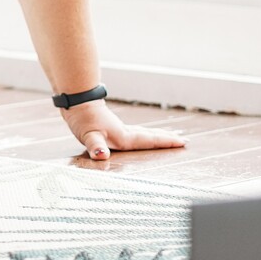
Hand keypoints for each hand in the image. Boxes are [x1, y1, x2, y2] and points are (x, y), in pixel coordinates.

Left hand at [59, 99, 186, 160]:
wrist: (76, 103)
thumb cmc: (82, 120)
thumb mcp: (89, 135)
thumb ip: (96, 147)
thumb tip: (101, 156)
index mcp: (123, 137)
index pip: (148, 140)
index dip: (165, 142)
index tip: (182, 143)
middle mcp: (125, 132)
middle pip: (150, 136)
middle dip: (166, 139)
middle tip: (184, 141)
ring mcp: (120, 129)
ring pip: (143, 133)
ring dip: (157, 136)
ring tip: (169, 137)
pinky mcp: (113, 127)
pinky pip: (134, 133)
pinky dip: (144, 134)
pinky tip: (140, 136)